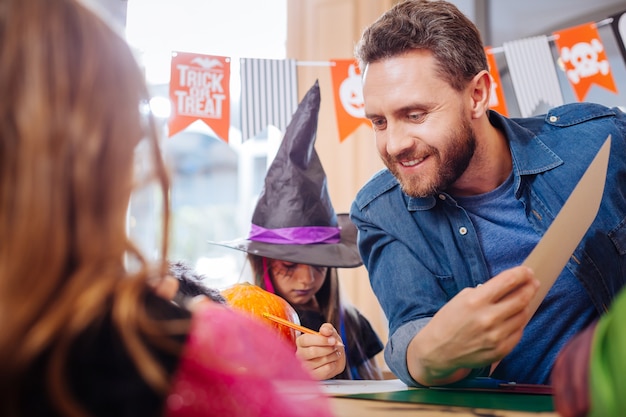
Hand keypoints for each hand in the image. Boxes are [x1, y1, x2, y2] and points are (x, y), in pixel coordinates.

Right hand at [295, 323, 345, 379]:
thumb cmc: (329, 343)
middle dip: (328, 348)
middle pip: (313, 351)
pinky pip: (325, 370)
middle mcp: (300, 354)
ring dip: (333, 356)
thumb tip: (325, 330)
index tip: (333, 340)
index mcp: (301, 342)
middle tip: (335, 346)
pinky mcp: (313, 375)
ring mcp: (305, 366)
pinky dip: (333, 365)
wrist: (335, 357)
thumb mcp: (329, 332)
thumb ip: (327, 328)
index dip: (321, 340)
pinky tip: (333, 362)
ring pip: (321, 360)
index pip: (306, 340)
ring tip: (335, 353)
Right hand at [407, 265, 538, 385]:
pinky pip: (518, 332)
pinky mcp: (500, 350)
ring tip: (522, 300)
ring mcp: (496, 336)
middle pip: (521, 298)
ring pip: (523, 315)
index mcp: (476, 301)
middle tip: (532, 283)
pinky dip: (518, 323)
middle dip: (530, 287)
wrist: (438, 351)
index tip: (527, 271)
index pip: (508, 281)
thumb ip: (485, 292)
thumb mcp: (461, 299)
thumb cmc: (448, 321)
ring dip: (525, 305)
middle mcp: (488, 318)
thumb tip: (509, 286)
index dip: (521, 274)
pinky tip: (513, 318)